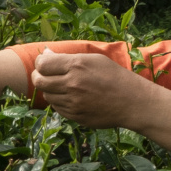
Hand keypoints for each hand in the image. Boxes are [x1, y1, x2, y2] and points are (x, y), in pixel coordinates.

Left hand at [30, 49, 148, 128]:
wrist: (132, 102)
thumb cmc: (114, 76)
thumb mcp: (93, 59)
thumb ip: (68, 58)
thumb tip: (45, 54)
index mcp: (77, 66)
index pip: (43, 64)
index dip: (40, 63)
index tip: (44, 64)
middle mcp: (72, 84)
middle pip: (39, 81)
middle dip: (39, 77)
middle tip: (44, 75)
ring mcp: (73, 102)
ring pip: (47, 96)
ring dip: (50, 90)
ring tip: (62, 86)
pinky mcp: (75, 116)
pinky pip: (57, 108)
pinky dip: (59, 102)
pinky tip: (71, 97)